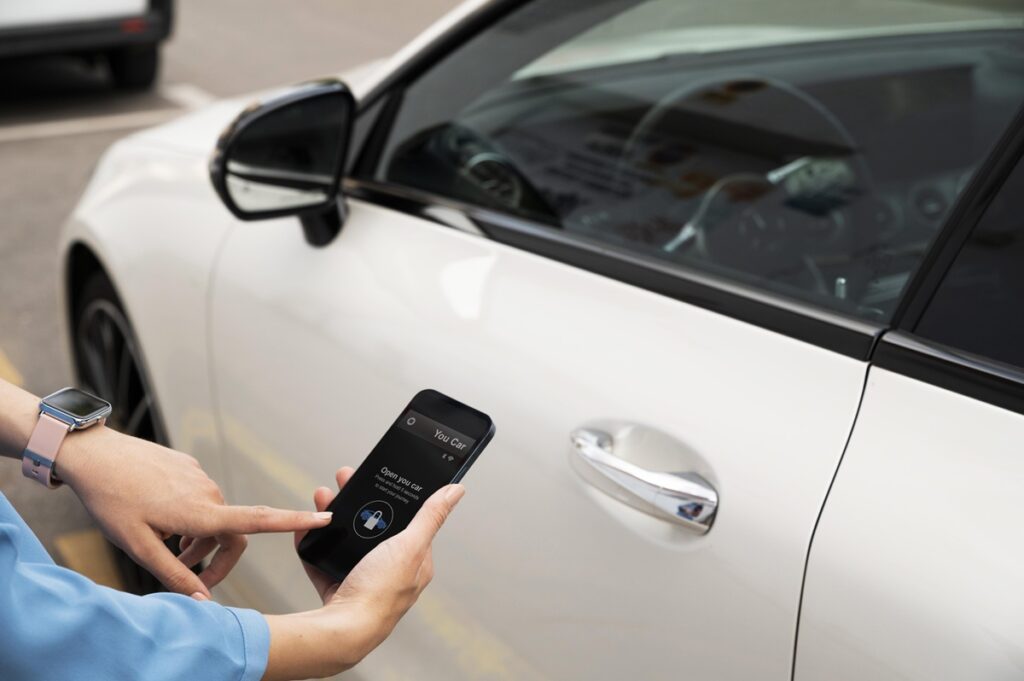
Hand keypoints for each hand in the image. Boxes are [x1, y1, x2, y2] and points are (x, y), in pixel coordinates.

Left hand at [57, 426, 331, 598]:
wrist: (95, 456)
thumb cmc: (112, 501)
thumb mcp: (137, 547)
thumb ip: (174, 574)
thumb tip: (203, 599)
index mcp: (200, 513)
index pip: (259, 520)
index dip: (295, 521)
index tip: (324, 517)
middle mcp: (208, 492)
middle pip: (232, 532)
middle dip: (216, 557)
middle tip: (188, 575)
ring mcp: (199, 477)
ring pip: (214, 516)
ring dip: (199, 538)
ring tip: (166, 546)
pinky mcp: (188, 466)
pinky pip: (200, 497)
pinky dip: (190, 516)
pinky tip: (160, 517)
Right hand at [262, 467, 464, 679]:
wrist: (341, 630)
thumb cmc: (380, 593)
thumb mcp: (409, 546)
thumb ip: (430, 517)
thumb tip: (456, 491)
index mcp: (414, 562)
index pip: (408, 520)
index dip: (391, 497)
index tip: (376, 477)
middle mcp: (389, 570)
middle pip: (373, 525)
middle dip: (356, 500)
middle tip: (342, 480)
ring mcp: (362, 578)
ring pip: (347, 538)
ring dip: (333, 514)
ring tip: (322, 497)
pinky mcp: (337, 586)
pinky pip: (324, 557)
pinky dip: (315, 541)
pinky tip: (309, 527)